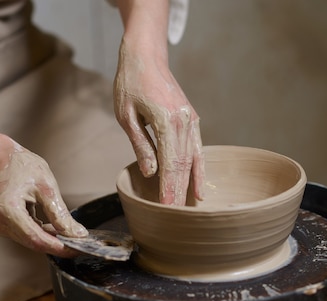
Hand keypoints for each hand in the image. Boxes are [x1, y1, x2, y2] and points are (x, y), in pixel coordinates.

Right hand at [0, 146, 86, 256]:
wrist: (2, 159)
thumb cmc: (21, 166)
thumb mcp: (47, 187)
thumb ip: (60, 213)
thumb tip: (75, 233)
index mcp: (8, 210)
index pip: (37, 239)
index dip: (58, 247)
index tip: (76, 249)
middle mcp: (0, 221)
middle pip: (33, 242)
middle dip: (57, 245)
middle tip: (78, 243)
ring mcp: (0, 224)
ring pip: (30, 240)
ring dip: (50, 239)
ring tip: (68, 233)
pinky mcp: (4, 224)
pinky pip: (26, 234)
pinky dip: (42, 233)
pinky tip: (54, 228)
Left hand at [113, 40, 204, 205]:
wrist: (146, 57)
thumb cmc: (130, 84)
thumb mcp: (127, 116)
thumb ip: (141, 145)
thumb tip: (150, 173)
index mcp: (167, 121)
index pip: (170, 163)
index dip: (169, 188)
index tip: (167, 208)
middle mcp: (184, 122)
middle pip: (184, 165)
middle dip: (179, 192)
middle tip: (176, 218)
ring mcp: (191, 120)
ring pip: (193, 159)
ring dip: (189, 185)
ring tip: (187, 210)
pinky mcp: (192, 120)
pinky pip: (198, 150)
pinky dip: (200, 170)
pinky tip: (199, 189)